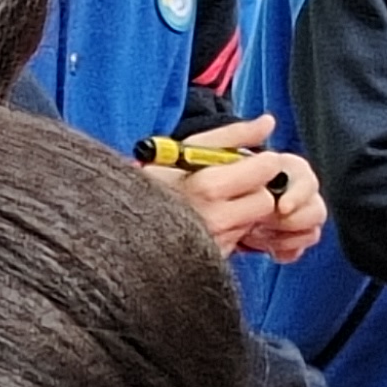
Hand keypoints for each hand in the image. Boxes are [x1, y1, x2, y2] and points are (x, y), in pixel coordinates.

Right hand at [149, 119, 325, 261]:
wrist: (119, 226)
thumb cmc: (151, 183)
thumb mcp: (185, 149)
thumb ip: (232, 135)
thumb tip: (268, 123)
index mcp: (209, 185)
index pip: (267, 170)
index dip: (260, 164)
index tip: (248, 163)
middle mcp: (215, 219)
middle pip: (265, 200)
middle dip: (253, 192)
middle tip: (231, 187)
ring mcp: (214, 245)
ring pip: (252, 223)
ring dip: (240, 214)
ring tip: (211, 206)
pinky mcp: (212, 263)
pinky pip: (236, 243)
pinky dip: (228, 232)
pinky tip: (206, 224)